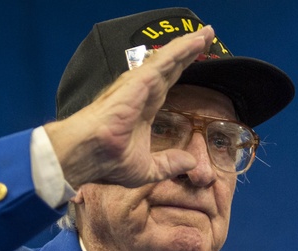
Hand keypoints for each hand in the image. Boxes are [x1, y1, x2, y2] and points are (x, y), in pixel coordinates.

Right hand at [45, 26, 216, 189]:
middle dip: (188, 51)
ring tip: (206, 33)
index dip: (181, 70)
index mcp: (142, 110)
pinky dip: (180, 50)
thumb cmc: (109, 162)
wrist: (90, 155)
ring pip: (168, 60)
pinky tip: (195, 42)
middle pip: (170, 67)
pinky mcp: (138, 82)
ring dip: (187, 46)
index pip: (167, 84)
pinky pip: (163, 62)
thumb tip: (191, 163)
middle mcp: (141, 93)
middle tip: (207, 35)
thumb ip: (169, 164)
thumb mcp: (148, 169)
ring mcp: (138, 85)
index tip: (196, 60)